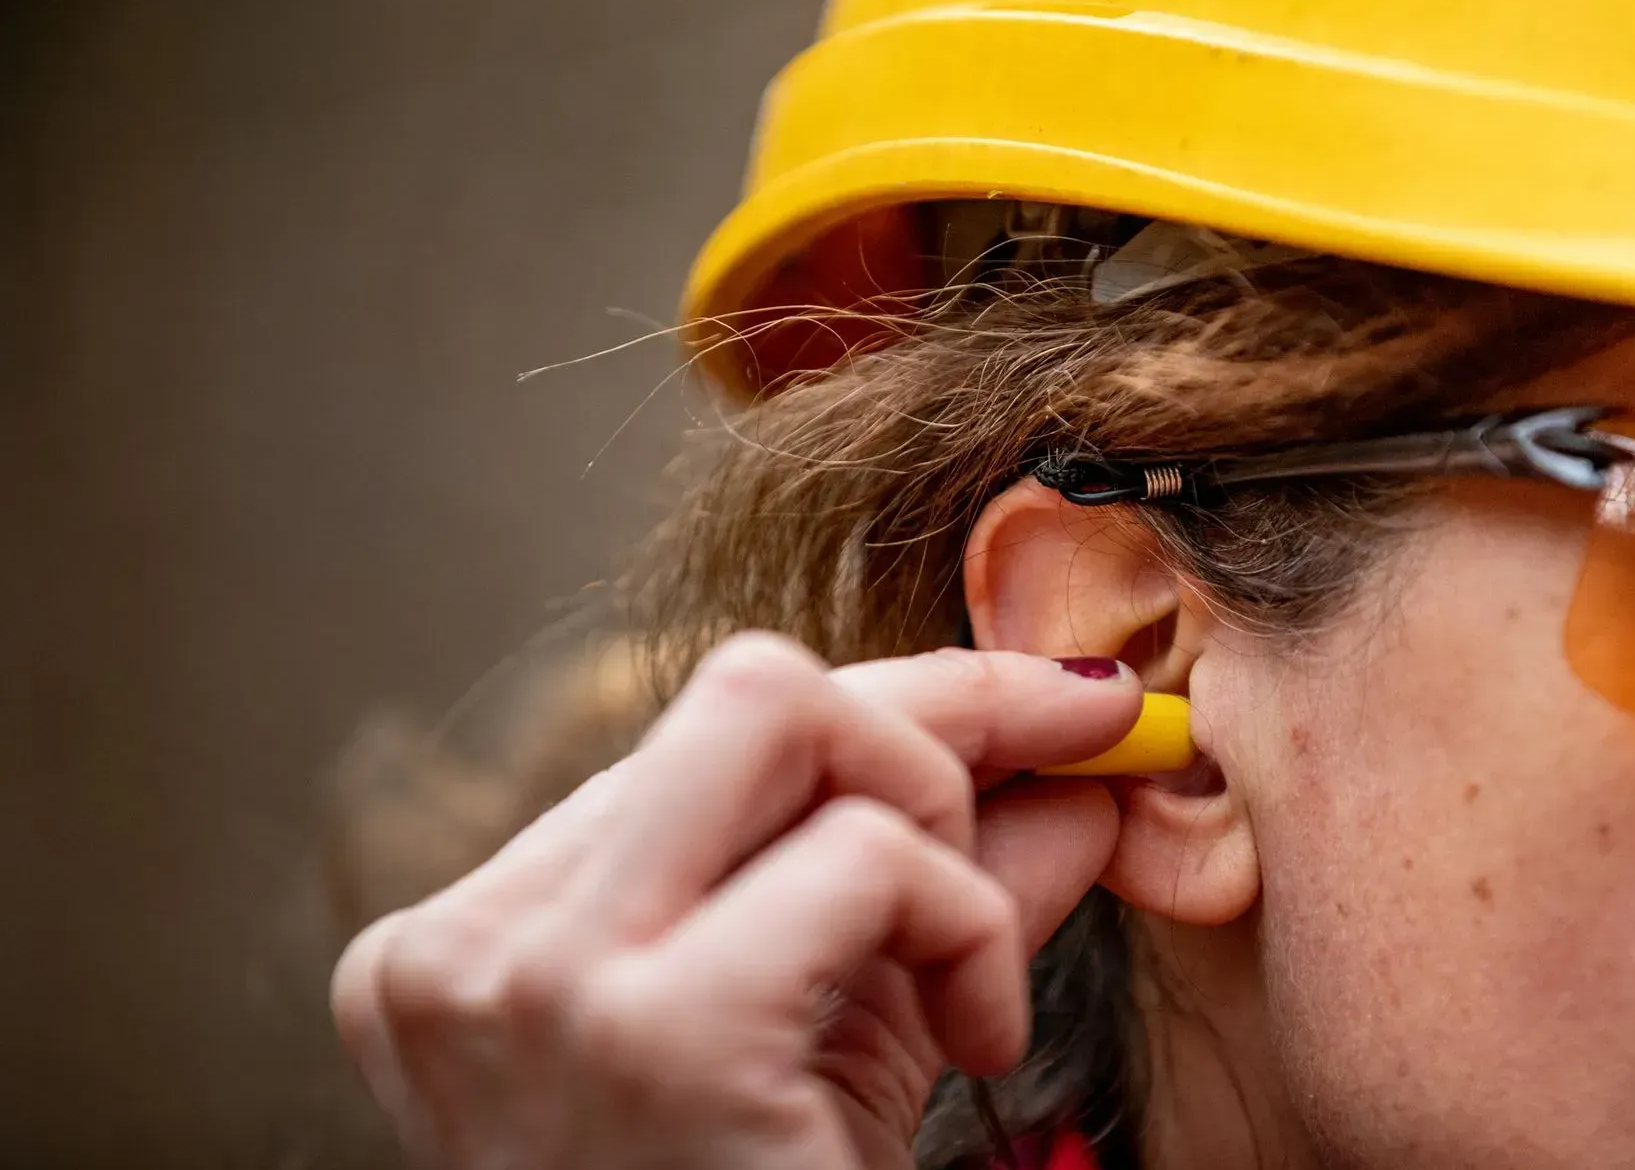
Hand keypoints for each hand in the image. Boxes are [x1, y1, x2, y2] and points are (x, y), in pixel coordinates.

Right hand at [330, 635, 1134, 1168]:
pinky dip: (971, 928)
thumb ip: (940, 889)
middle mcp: (467, 945)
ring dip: (942, 823)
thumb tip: (1076, 760)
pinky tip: (979, 1042)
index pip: (707, 744)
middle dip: (935, 716)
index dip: (903, 710)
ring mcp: (536, 979)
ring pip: (791, 715)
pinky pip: (871, 858)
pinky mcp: (651, 1029)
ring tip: (967, 977)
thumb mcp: (848, 1039)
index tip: (1054, 702)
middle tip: (1048, 794)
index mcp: (481, 944)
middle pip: (742, 684)